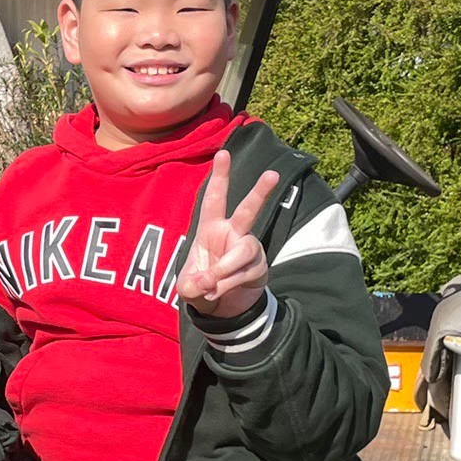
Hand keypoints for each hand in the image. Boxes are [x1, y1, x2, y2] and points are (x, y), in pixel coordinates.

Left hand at [176, 151, 280, 320]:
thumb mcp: (188, 286)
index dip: (219, 177)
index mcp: (211, 228)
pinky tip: (219, 293)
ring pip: (242, 252)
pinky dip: (228, 285)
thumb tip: (207, 282)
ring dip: (224, 270)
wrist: (221, 307)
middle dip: (260, 192)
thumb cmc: (201, 285)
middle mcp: (233, 233)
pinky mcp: (259, 267)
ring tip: (210, 286)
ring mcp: (249, 249)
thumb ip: (192, 284)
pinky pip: (243, 273)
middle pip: (249, 210)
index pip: (214, 198)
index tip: (224, 153)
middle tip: (273, 174)